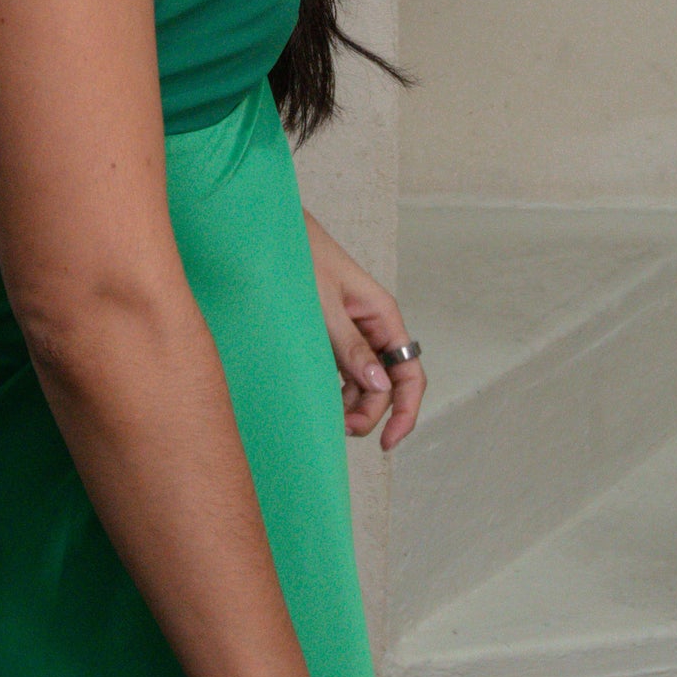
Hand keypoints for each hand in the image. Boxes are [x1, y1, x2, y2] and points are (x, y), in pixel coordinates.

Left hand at [305, 211, 426, 453]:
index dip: (406, 411)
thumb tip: (381, 388)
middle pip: (386, 385)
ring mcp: (352, 332)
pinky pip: (343, 372)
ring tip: (328, 418)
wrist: (268, 234)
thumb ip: (350, 346)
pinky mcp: (330, 336)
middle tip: (341, 429)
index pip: (409, 373)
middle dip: (370, 412)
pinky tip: (321, 401)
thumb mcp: (323, 306)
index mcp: (382, 315)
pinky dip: (336, 391)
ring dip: (352, 406)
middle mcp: (372, 326)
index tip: (388, 442)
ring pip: (364, 383)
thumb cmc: (299, 259)